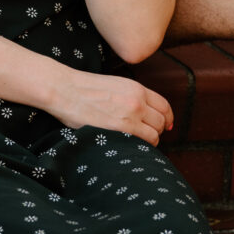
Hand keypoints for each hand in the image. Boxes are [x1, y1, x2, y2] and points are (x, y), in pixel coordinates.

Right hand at [44, 70, 174, 145]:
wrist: (65, 89)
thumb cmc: (83, 89)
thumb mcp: (114, 85)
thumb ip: (130, 96)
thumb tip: (140, 112)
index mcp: (136, 88)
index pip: (164, 105)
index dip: (168, 118)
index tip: (166, 126)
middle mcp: (138, 100)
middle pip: (162, 121)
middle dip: (158, 130)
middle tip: (149, 137)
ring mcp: (131, 115)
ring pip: (155, 133)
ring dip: (151, 140)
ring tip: (140, 144)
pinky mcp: (121, 128)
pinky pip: (144, 141)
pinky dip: (143, 147)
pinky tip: (133, 148)